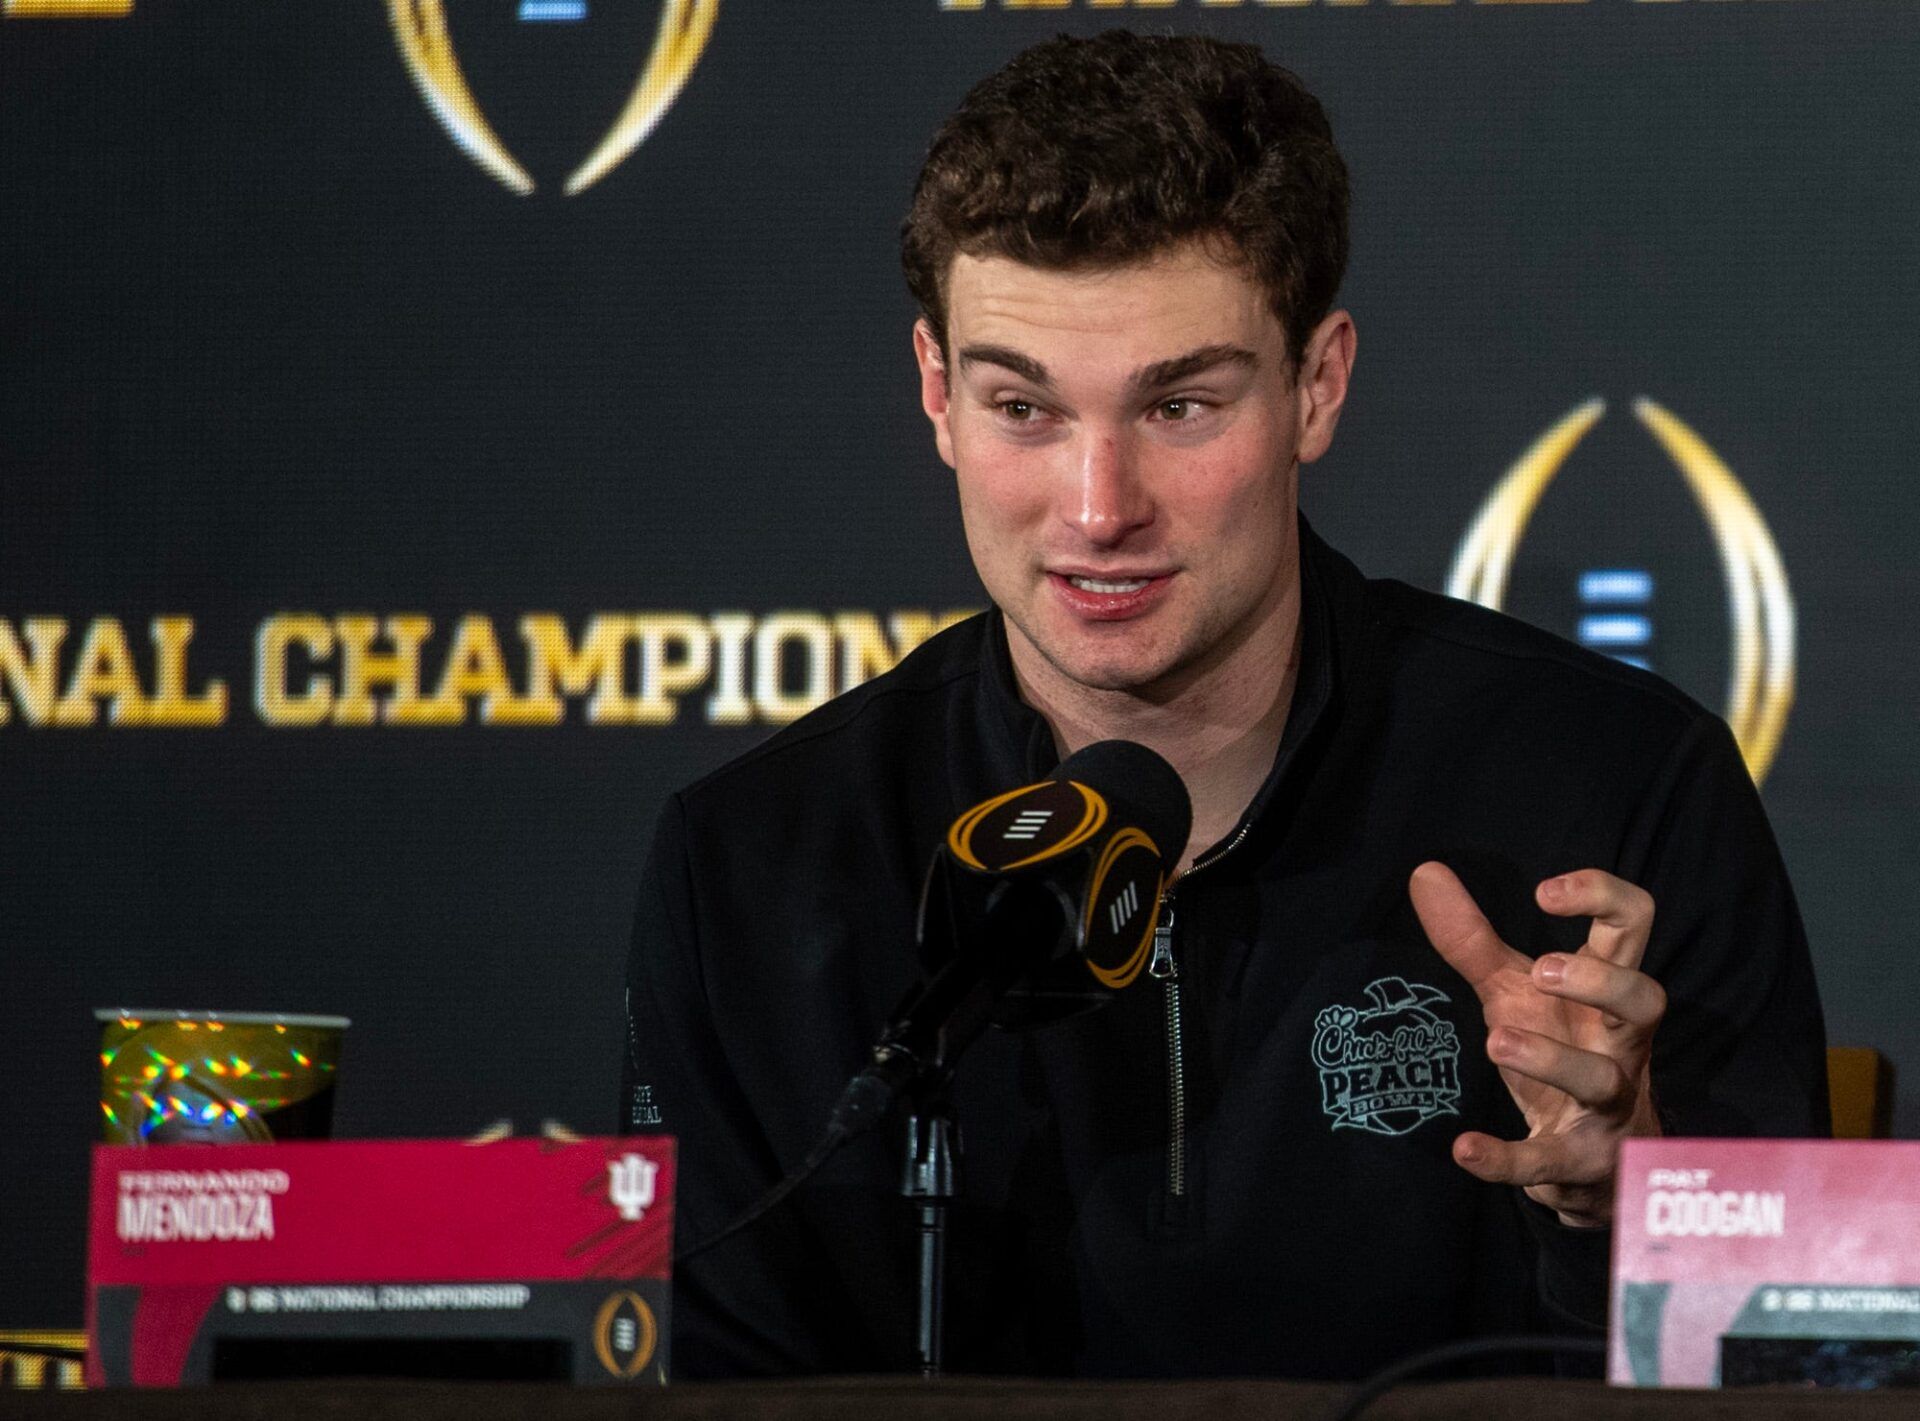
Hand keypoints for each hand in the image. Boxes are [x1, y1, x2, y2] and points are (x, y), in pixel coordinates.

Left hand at [1408, 862, 1664, 1227]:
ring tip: (1497, 1040)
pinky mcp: (1581, 1161)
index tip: (1544, 891)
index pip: (1635, 924)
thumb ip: (1471, 938)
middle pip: (1646, 1000)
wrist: (1587, 1162)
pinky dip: (1507, 1159)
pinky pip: (1551, 1162)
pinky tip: (1464, 1148)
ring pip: (1603, 1080)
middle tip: (1540, 970)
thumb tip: (1424, 871)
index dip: (1603, 896)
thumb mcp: (1513, 992)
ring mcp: (1609, 1106)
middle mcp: (1620, 1044)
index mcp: (1607, 992)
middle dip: (1600, 982)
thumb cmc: (1559, 1051)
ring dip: (1553, 1060)